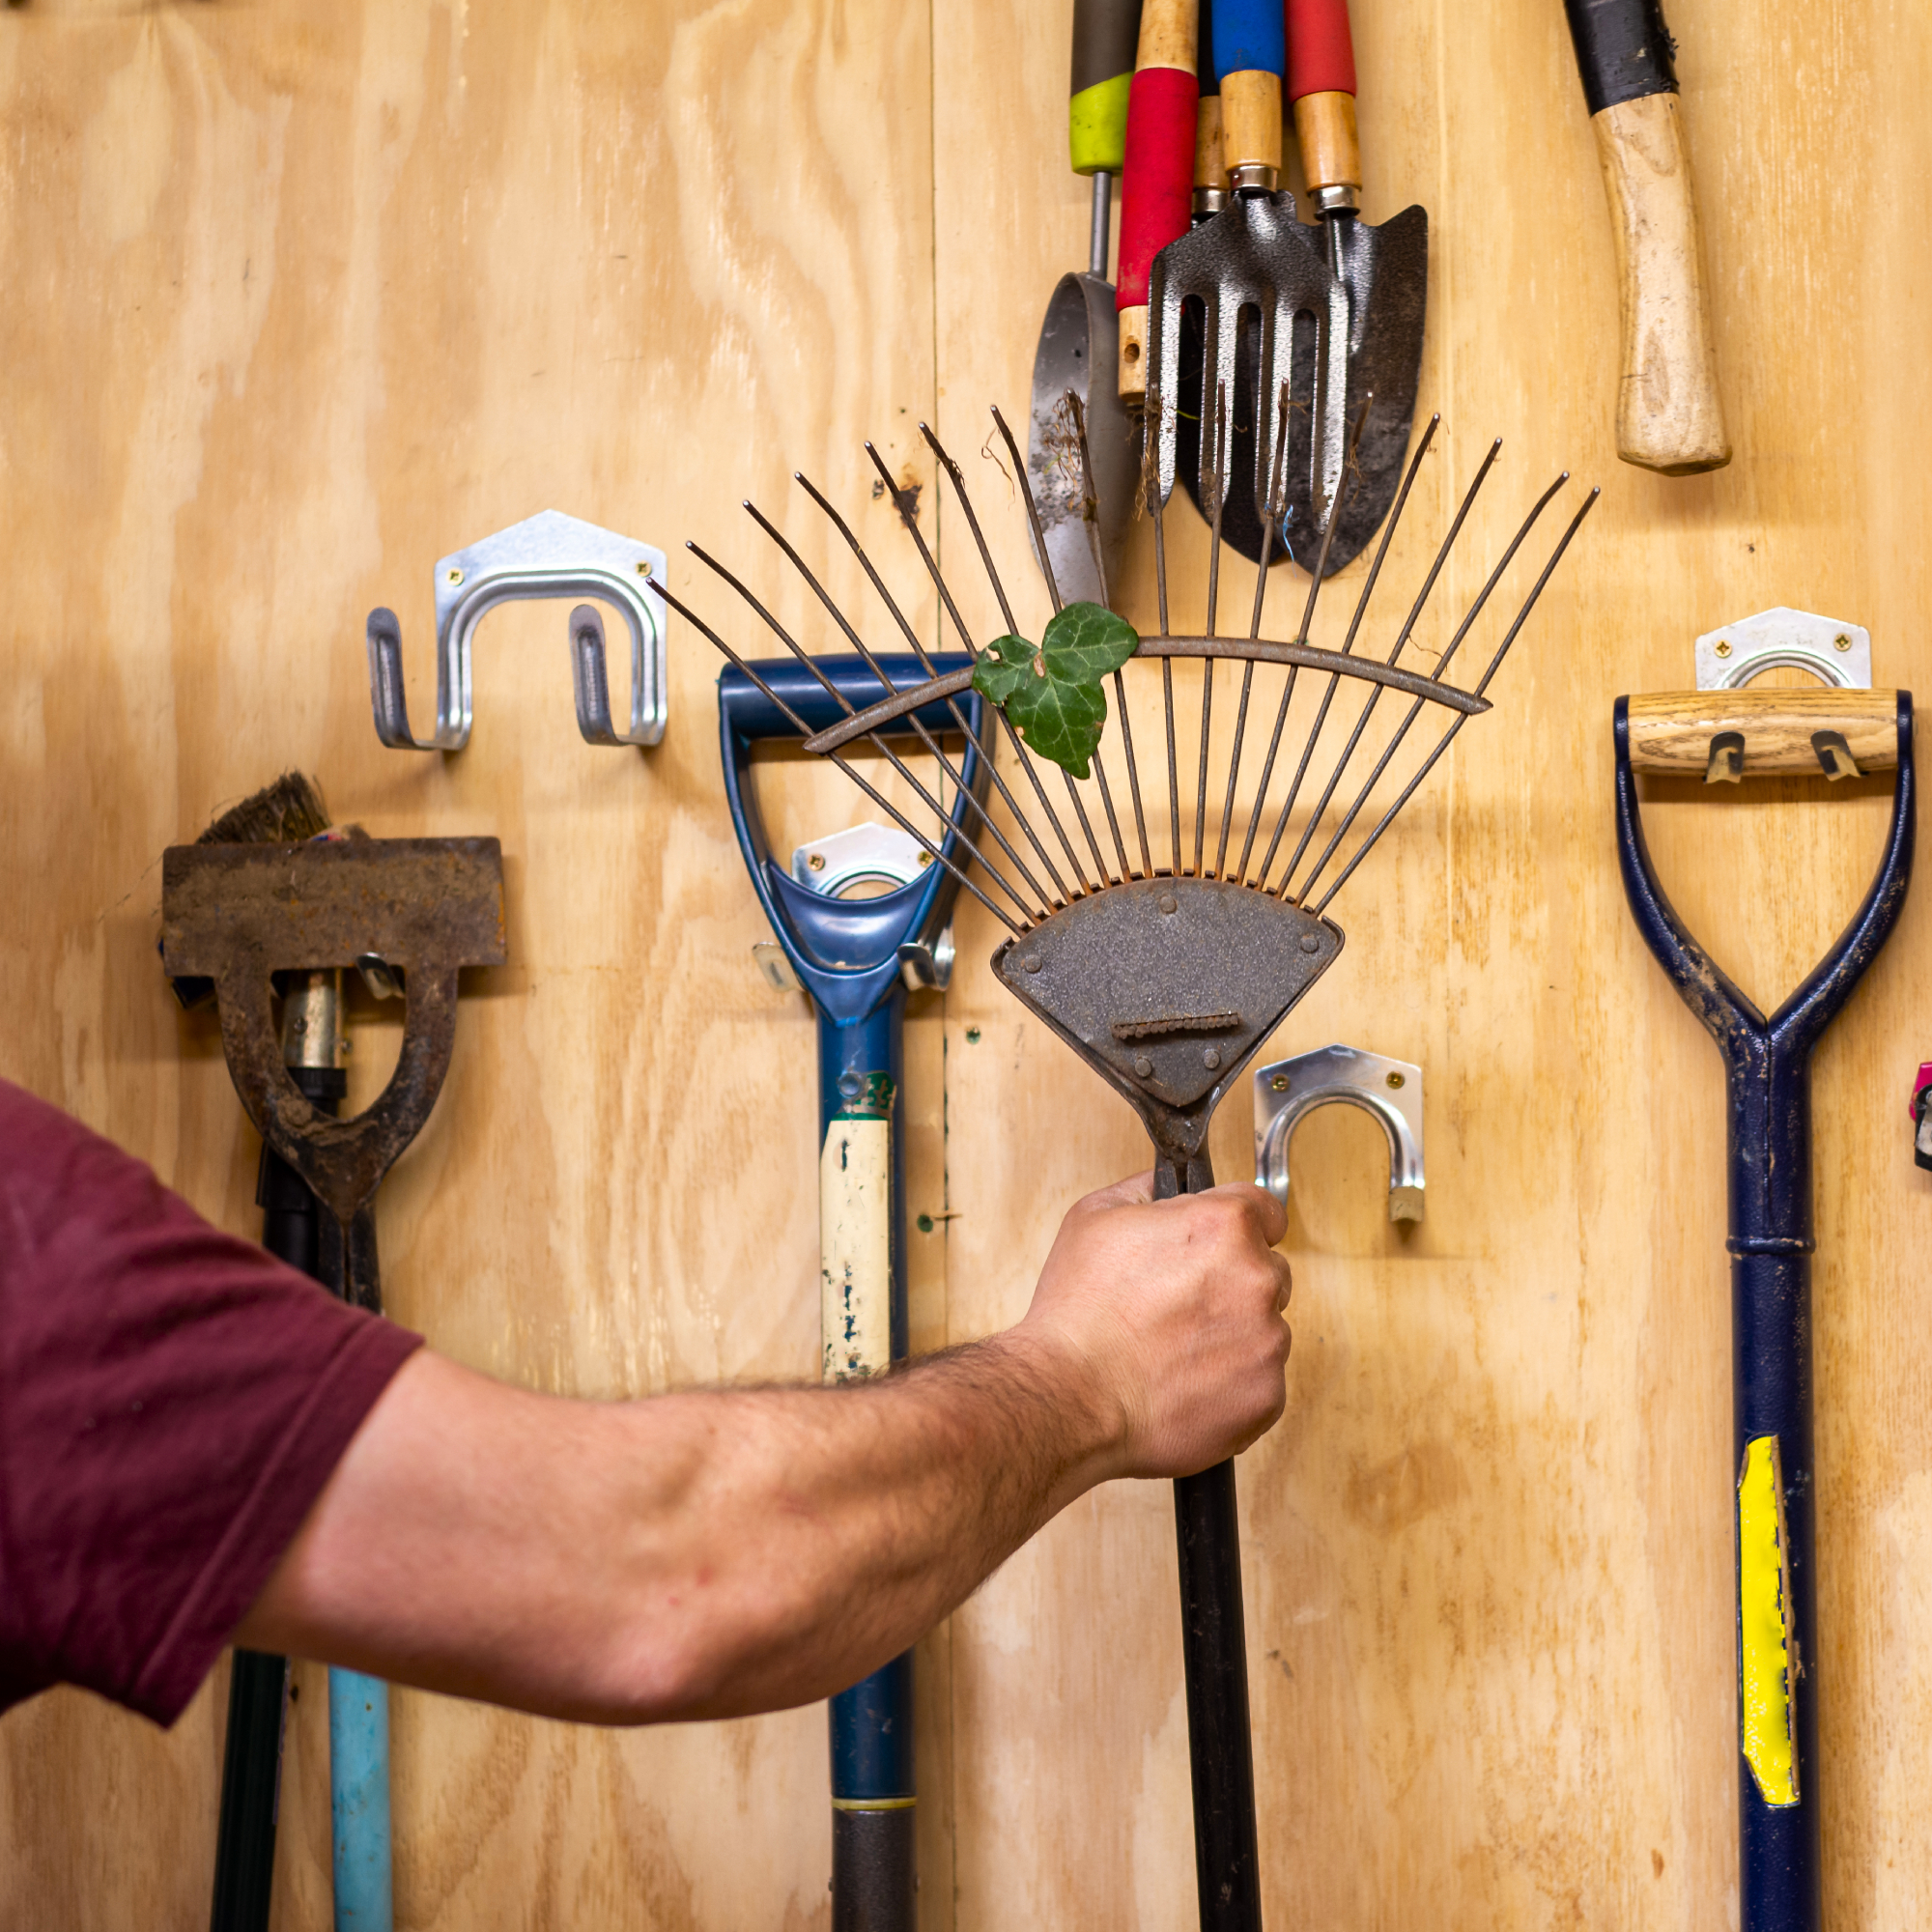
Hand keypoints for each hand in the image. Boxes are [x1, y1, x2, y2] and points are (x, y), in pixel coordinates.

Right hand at [1015, 1172, 1291, 1480]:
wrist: (1069, 1395)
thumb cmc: (1077, 1312)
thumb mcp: (1095, 1217)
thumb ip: (1147, 1190)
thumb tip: (1165, 1184)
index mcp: (1224, 1227)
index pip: (1266, 1210)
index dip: (1239, 1226)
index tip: (1222, 1245)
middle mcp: (1257, 1279)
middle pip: (1268, 1271)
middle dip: (1234, 1283)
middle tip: (1182, 1304)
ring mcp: (1267, 1340)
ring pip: (1266, 1328)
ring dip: (1234, 1334)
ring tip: (1177, 1349)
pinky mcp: (1266, 1395)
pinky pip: (1261, 1380)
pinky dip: (1233, 1383)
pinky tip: (1187, 1382)